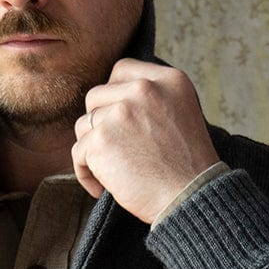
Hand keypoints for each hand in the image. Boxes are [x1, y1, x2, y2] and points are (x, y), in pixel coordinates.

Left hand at [71, 59, 220, 224]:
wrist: (191, 198)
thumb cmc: (187, 168)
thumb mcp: (182, 114)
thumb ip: (153, 99)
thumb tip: (113, 99)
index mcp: (168, 80)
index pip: (122, 70)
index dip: (113, 95)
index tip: (118, 119)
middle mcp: (143, 89)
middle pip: (96, 96)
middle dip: (99, 124)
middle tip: (115, 150)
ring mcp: (120, 113)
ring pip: (84, 125)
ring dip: (92, 150)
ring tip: (113, 172)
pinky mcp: (100, 140)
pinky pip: (78, 153)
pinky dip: (86, 174)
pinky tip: (104, 188)